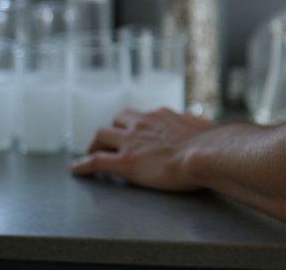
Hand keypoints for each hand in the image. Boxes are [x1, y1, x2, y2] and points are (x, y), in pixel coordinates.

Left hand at [70, 108, 215, 191]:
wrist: (206, 153)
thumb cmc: (211, 144)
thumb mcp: (204, 127)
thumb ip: (197, 127)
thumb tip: (205, 128)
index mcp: (162, 115)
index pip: (141, 115)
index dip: (134, 124)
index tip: (132, 131)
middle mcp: (143, 123)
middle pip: (117, 119)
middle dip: (112, 130)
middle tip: (109, 142)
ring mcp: (131, 141)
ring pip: (101, 135)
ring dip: (94, 145)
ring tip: (91, 154)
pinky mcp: (125, 162)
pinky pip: (96, 161)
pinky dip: (82, 165)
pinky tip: (75, 170)